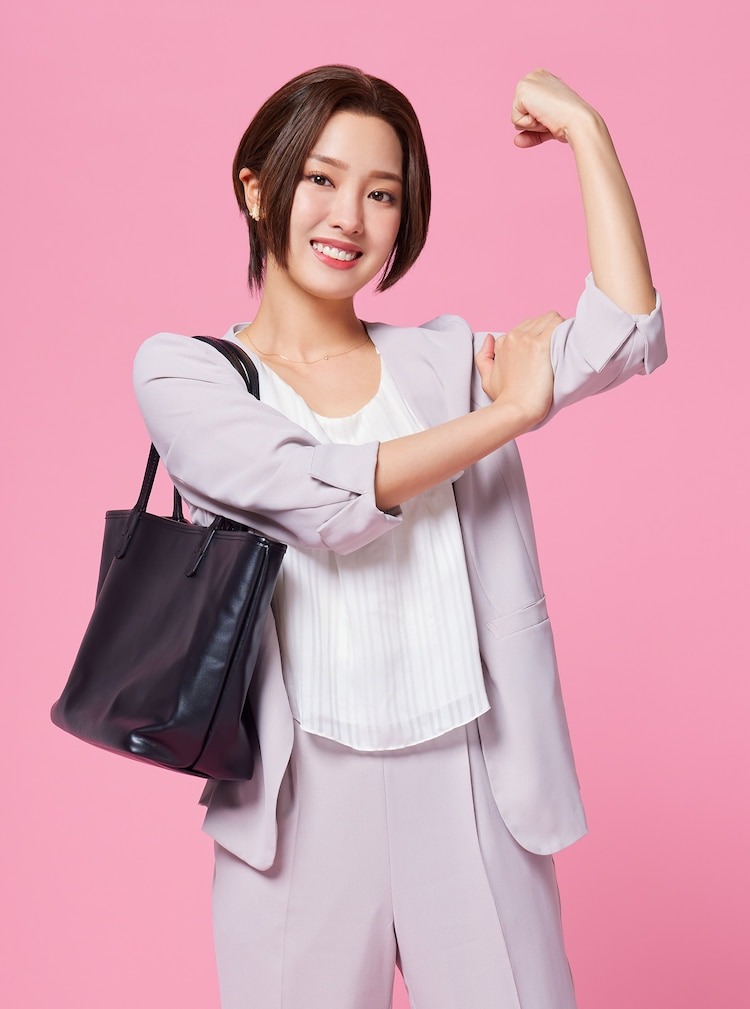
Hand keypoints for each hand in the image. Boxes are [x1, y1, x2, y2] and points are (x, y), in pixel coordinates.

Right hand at [475, 312, 560, 426]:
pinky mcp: (541, 345)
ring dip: (558, 328)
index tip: (545, 351)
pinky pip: (557, 323)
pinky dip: (564, 327)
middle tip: (556, 348)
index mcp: (502, 343)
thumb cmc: (505, 399)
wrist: (516, 410)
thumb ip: (484, 358)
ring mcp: (527, 340)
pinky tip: (569, 339)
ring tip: (564, 344)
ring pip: (549, 319)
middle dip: (548, 331)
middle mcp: (513, 337)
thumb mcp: (487, 380)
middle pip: (537, 322)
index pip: (525, 328)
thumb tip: (489, 338)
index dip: (537, 337)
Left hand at [511, 68, 598, 147]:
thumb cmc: (569, 122)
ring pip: (516, 116)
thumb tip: (516, 141)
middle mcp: (534, 76)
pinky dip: (529, 124)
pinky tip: (543, 115)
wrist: (577, 120)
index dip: (537, 120)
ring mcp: (528, 80)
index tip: (553, 116)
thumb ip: (532, 132)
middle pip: (518, 112)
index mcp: (542, 80)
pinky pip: (515, 120)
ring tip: (548, 115)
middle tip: (551, 116)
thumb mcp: (547, 126)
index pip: (525, 110)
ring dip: (531, 124)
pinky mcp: (522, 90)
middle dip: (533, 122)